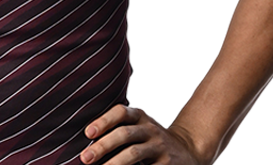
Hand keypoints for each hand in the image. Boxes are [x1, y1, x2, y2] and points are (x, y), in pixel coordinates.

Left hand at [80, 105, 201, 163]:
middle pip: (124, 134)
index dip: (103, 121)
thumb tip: (89, 142)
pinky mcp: (167, 164)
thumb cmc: (150, 139)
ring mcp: (159, 146)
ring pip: (134, 153)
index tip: (88, 133)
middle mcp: (150, 129)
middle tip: (85, 158)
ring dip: (114, 163)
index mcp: (140, 116)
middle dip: (103, 146)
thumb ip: (119, 128)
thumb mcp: (139, 126)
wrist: (188, 150)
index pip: (120, 112)